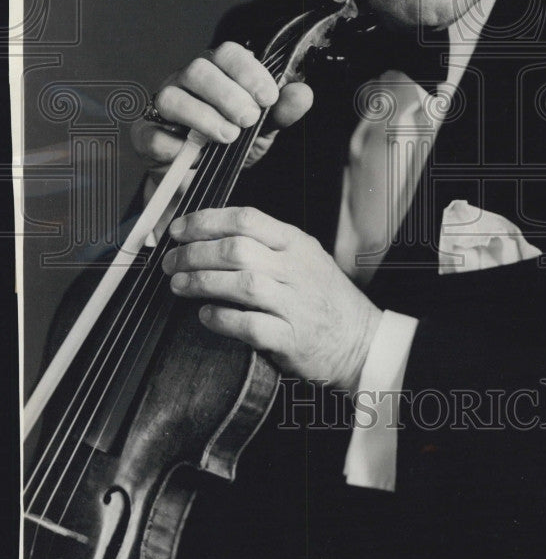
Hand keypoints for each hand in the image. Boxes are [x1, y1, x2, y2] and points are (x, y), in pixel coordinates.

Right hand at [131, 41, 313, 174]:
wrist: (203, 182)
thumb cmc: (231, 145)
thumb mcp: (264, 129)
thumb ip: (282, 111)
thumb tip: (303, 93)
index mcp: (218, 72)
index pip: (228, 53)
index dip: (248, 72)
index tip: (268, 97)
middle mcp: (186, 82)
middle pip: (198, 70)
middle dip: (228, 95)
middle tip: (249, 119)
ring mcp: (162, 106)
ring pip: (171, 97)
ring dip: (203, 117)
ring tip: (227, 136)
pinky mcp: (144, 135)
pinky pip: (150, 132)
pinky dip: (174, 144)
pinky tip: (195, 154)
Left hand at [163, 206, 382, 394]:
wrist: (359, 339)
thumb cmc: (323, 297)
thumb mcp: (303, 256)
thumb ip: (265, 244)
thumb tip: (210, 235)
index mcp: (296, 243)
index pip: (247, 219)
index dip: (206, 221)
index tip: (179, 229)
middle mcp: (296, 269)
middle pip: (237, 250)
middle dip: (194, 253)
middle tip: (171, 261)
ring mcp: (295, 304)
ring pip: (241, 283)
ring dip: (201, 282)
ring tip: (178, 285)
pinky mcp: (291, 337)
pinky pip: (249, 325)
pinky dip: (221, 319)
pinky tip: (205, 315)